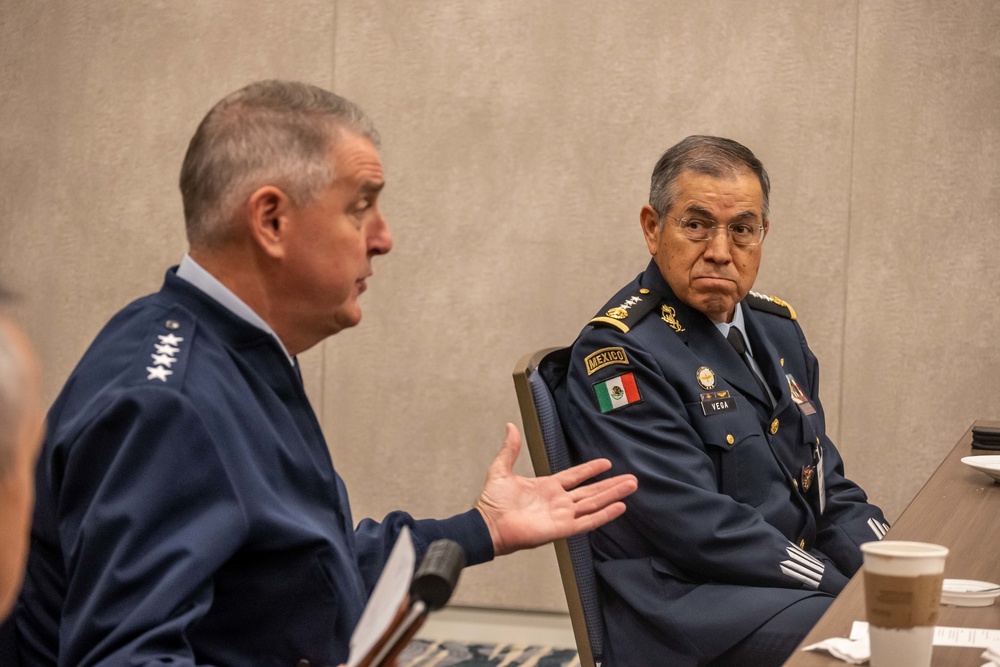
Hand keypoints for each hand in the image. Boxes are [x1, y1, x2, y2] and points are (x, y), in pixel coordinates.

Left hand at [475, 423, 636, 555]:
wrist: (488, 524)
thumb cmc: (492, 502)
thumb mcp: (502, 469)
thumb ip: (510, 449)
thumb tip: (510, 426)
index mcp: (547, 487)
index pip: (575, 476)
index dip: (590, 469)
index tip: (606, 463)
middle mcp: (558, 501)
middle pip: (591, 491)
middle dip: (611, 484)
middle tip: (631, 478)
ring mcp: (562, 515)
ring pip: (594, 503)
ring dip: (613, 495)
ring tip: (631, 486)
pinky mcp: (563, 529)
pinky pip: (588, 521)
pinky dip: (604, 514)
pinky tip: (619, 507)